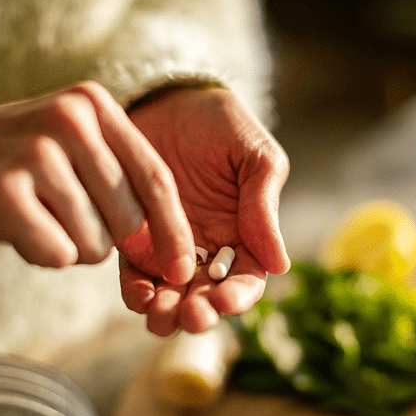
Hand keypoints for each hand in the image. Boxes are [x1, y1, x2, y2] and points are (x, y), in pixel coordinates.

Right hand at [0, 82, 195, 283]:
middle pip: (129, 219)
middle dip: (107, 237)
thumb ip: (125, 181)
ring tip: (41, 216)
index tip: (182, 269)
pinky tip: (21, 227)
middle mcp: (69, 120)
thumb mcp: (77, 147)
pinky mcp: (4, 192)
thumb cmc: (23, 162)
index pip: (156, 178)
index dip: (175, 230)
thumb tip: (174, 248)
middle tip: (68, 216)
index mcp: (94, 105)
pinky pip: (58, 254)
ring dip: (73, 245)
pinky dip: (44, 254)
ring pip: (94, 244)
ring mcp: (36, 153)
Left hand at [121, 87, 290, 335]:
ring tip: (160, 316)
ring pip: (171, 294)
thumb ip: (265, 206)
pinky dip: (136, 291)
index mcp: (245, 234)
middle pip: (207, 296)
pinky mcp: (135, 237)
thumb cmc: (220, 124)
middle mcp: (208, 248)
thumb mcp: (255, 156)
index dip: (238, 297)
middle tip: (190, 316)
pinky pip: (135, 273)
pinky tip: (138, 295)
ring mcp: (170, 246)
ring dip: (167, 313)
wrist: (168, 99)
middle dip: (199, 313)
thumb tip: (280, 265)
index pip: (246, 279)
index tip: (225, 301)